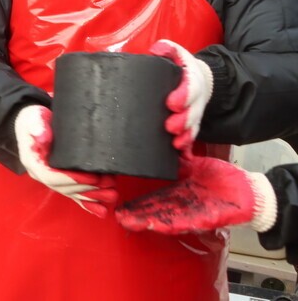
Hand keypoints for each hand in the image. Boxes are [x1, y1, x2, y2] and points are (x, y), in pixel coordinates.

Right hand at [14, 104, 117, 216]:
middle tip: (110, 188)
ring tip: (112, 196)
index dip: (73, 180)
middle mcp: (41, 174)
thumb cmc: (32, 119)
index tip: (93, 178)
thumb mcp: (32, 119)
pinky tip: (101, 210)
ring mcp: (50, 178)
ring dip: (93, 197)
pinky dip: (87, 204)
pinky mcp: (60, 179)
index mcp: (33, 162)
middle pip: (65, 188)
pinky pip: (73, 195)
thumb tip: (43, 137)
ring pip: (72, 193)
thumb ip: (37, 127)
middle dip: (89, 190)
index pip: (52, 177)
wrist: (31, 122)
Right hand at [117, 154, 276, 234]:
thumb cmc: (225, 178)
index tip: (122, 204)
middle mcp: (183, 203)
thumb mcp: (198, 164)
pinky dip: (166, 223)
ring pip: (164, 217)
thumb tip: (167, 144)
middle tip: (118, 215)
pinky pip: (183, 221)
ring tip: (127, 221)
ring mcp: (192, 212)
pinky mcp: (205, 218)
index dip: (139, 201)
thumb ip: (182, 158)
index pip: (155, 196)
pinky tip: (152, 224)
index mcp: (180, 190)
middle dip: (137, 213)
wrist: (249, 192)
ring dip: (146, 220)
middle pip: (156, 209)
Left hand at [151, 39, 212, 151]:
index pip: (191, 87)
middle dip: (183, 121)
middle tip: (170, 127)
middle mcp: (196, 99)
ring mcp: (195, 114)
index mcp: (192, 80)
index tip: (171, 103)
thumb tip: (155, 50)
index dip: (184, 96)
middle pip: (193, 112)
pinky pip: (191, 138)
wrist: (200, 80)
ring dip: (186, 137)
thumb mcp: (177, 54)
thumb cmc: (181, 67)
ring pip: (194, 128)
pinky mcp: (191, 126)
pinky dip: (188, 148)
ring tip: (175, 144)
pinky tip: (182, 156)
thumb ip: (168, 49)